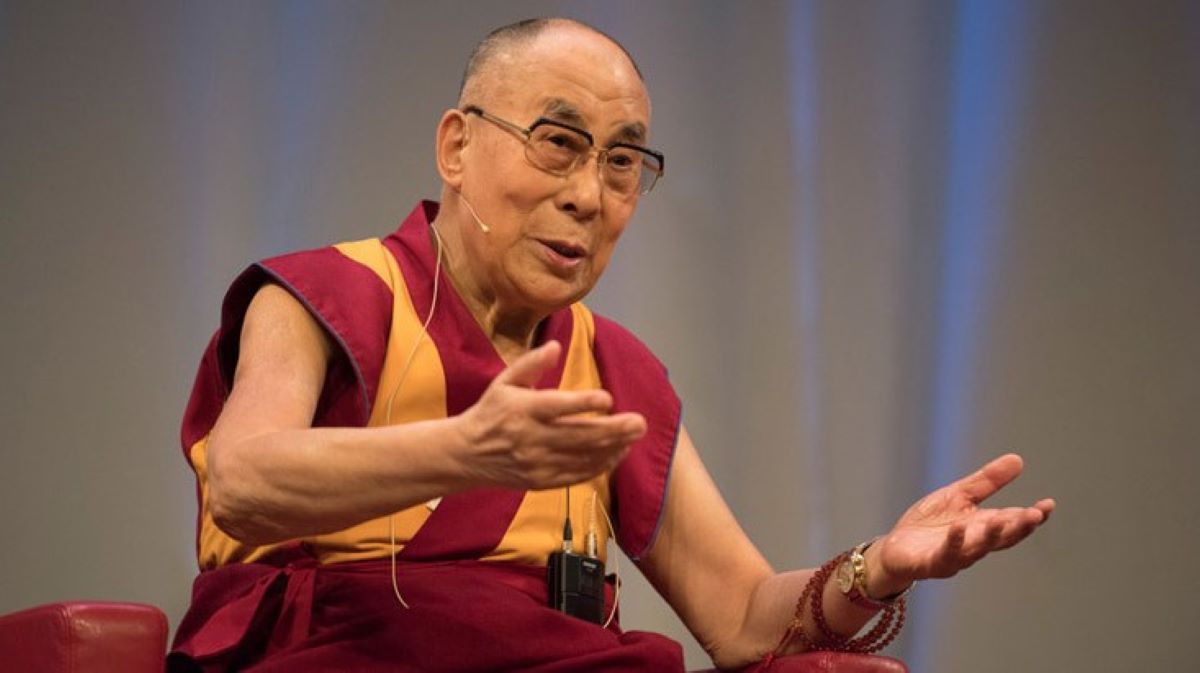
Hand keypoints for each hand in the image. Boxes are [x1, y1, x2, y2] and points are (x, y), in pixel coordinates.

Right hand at [453, 341, 646, 489]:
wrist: (465, 455)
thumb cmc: (490, 412)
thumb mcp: (504, 381)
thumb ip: (531, 363)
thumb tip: (556, 346)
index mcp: (523, 410)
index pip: (557, 407)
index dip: (584, 404)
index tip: (608, 399)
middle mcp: (531, 438)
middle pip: (578, 436)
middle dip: (613, 430)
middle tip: (640, 422)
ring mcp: (538, 463)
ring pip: (582, 458)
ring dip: (613, 448)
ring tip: (635, 436)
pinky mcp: (542, 480)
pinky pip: (577, 475)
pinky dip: (600, 466)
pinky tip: (617, 453)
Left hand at [865, 454, 1055, 597]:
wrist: (895, 549)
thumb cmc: (930, 525)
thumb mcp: (958, 496)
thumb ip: (986, 482)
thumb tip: (1018, 459)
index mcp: (982, 528)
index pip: (1012, 523)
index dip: (1031, 516)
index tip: (1048, 505)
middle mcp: (973, 545)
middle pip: (1001, 539)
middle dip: (1019, 528)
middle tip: (1036, 515)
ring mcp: (953, 556)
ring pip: (976, 549)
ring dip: (990, 537)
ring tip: (1001, 520)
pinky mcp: (930, 563)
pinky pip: (944, 555)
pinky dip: (954, 543)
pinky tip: (959, 528)